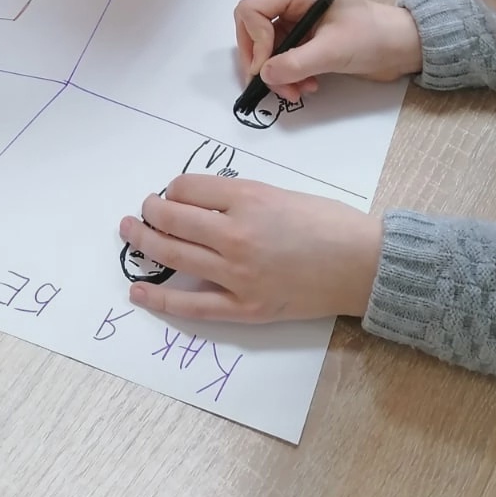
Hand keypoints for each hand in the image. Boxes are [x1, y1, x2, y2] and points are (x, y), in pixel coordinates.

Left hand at [119, 174, 381, 323]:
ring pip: (174, 256)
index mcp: (248, 198)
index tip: (173, 192)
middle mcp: (235, 234)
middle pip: (173, 219)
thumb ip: (239, 198)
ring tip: (131, 233)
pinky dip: (160, 299)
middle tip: (142, 210)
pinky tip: (138, 291)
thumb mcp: (281, 192)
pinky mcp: (245, 308)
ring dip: (145, 242)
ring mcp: (237, 274)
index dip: (174, 188)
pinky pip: (191, 306)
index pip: (187, 188)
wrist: (364, 264)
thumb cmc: (330, 222)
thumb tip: (198, 202)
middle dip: (151, 211)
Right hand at [235, 0, 421, 101]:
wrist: (403, 47)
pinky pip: (283, 59)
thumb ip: (295, 63)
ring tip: (297, 91)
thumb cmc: (373, 37)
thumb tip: (264, 75)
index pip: (251, 10)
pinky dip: (289, 76)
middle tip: (274, 85)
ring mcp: (299, 22)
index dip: (253, 40)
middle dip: (261, 61)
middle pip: (254, 30)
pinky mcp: (306, 41)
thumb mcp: (333, 51)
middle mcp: (294, 4)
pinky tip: (307, 86)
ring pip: (267, 49)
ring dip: (277, 74)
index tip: (267, 68)